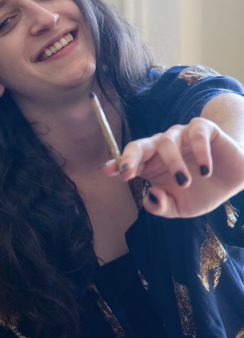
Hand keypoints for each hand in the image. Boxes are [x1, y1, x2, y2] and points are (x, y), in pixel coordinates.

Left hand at [102, 117, 243, 217]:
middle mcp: (161, 147)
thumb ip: (162, 206)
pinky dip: (198, 152)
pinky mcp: (203, 129)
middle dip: (130, 157)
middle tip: (128, 172)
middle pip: (139, 145)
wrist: (236, 182)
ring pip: (166, 142)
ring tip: (185, 183)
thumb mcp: (180, 208)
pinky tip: (205, 170)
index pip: (128, 161)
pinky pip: (195, 135)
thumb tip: (150, 196)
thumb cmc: (202, 192)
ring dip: (172, 163)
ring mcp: (180, 136)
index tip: (105, 171)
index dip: (116, 164)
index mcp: (150, 165)